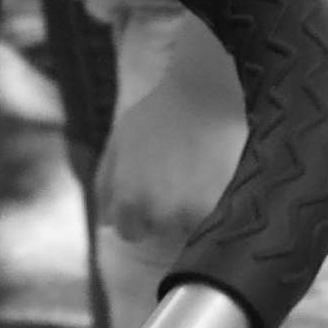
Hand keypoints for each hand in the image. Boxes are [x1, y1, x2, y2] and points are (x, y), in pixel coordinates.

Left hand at [96, 72, 246, 255]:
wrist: (203, 96)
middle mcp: (158, 214)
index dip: (139, 214)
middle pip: (160, 231)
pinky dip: (214, 206)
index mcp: (129, 200)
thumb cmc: (157, 115)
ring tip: (197, 178)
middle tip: (176, 180)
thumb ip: (106, 183)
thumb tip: (104, 221)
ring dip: (192, 212)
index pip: (129, 232)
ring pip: (189, 229)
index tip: (151, 193)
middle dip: (165, 213)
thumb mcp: (119, 142)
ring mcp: (192, 214)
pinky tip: (213, 180)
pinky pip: (215, 221)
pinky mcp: (223, 207)